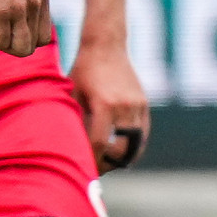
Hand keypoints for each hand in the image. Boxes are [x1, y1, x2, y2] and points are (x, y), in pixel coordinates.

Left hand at [72, 32, 152, 170]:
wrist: (106, 45)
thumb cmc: (83, 70)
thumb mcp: (74, 95)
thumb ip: (76, 121)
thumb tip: (73, 148)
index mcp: (105, 103)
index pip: (101, 143)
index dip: (93, 159)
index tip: (84, 168)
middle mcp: (125, 105)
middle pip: (123, 148)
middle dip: (110, 164)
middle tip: (97, 171)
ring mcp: (138, 104)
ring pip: (136, 143)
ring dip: (124, 157)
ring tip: (109, 164)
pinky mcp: (144, 103)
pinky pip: (142, 132)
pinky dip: (134, 145)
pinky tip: (121, 152)